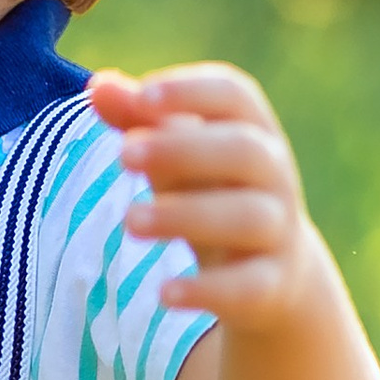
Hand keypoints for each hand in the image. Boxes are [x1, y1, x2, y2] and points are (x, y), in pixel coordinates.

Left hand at [91, 62, 326, 334]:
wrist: (275, 271)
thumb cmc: (211, 191)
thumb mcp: (176, 154)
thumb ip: (138, 119)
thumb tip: (99, 86)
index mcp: (252, 130)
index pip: (235, 95)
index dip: (192, 92)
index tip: (143, 97)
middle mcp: (276, 175)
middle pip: (244, 151)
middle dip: (183, 149)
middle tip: (123, 155)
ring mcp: (280, 230)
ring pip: (248, 216)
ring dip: (186, 215)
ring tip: (128, 221)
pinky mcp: (273, 284)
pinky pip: (249, 286)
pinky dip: (208, 290)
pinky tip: (164, 293)